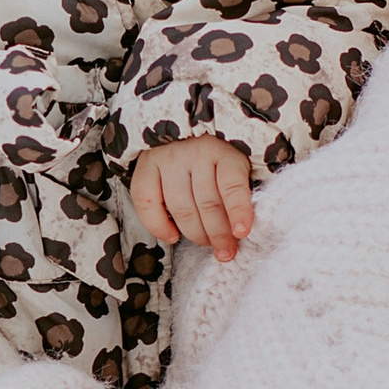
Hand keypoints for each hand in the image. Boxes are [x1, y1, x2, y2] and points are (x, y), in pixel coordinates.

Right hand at [129, 134, 255, 261]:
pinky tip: (172, 236)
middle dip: (218, 234)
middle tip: (226, 252)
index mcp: (224, 152)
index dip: (238, 210)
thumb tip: (239, 232)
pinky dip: (159, 226)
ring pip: (182, 208)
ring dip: (195, 234)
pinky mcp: (147, 167)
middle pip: (207, 202)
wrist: (181, 136)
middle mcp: (196, 153)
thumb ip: (236, 194)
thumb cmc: (214, 162)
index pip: (232, 184)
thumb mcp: (234, 169)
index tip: (241, 233)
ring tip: (206, 244)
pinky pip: (148, 203)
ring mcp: (169, 159)